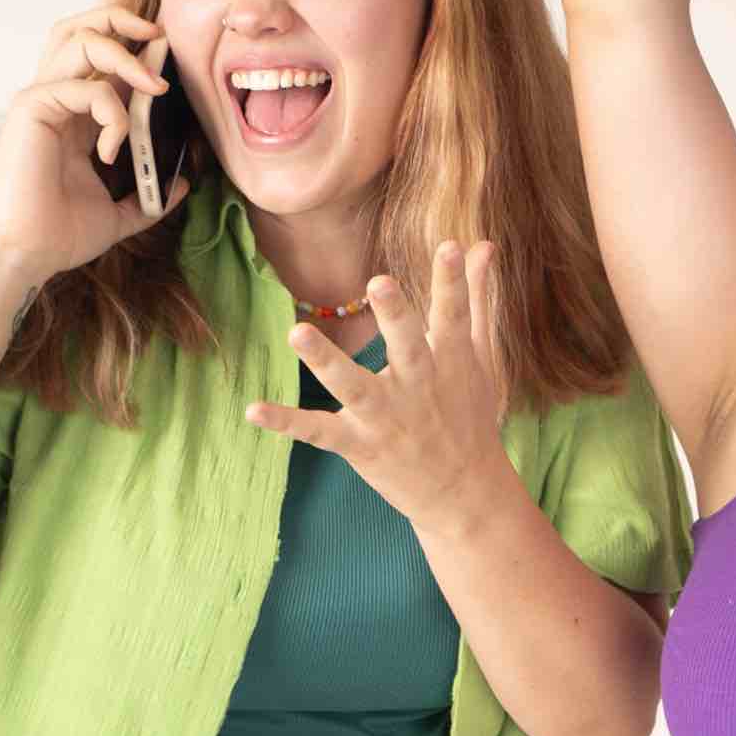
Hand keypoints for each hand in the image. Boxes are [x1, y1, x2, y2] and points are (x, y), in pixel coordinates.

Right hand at [0, 4, 188, 281]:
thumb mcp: (119, 214)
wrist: (23, 257)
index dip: (136, 50)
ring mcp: (40, 101)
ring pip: (79, 40)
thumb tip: (183, 184)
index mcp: (73, 116)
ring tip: (154, 88)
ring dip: (126, 56)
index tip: (170, 59)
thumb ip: (149, 196)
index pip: (101, 60)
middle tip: (160, 39)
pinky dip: (113, 112)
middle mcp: (55, 100)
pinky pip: (85, 87)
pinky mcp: (31, 109)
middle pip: (79, 28)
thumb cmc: (57, 236)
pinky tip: (112, 148)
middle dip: (121, 20)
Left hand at [245, 242, 509, 535]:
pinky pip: (318, 432)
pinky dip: (286, 422)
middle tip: (379, 282)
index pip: (454, 315)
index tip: (451, 246)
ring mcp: (388, 418)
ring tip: (297, 331)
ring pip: (354, 386)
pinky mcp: (360, 446)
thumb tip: (483, 244)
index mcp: (452, 362)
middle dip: (395, 316)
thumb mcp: (478, 355)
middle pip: (407, 347)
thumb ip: (475, 297)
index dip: (453, 282)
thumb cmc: (470, 413)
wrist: (464, 492)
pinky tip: (253, 409)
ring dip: (325, 361)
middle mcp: (420, 387)